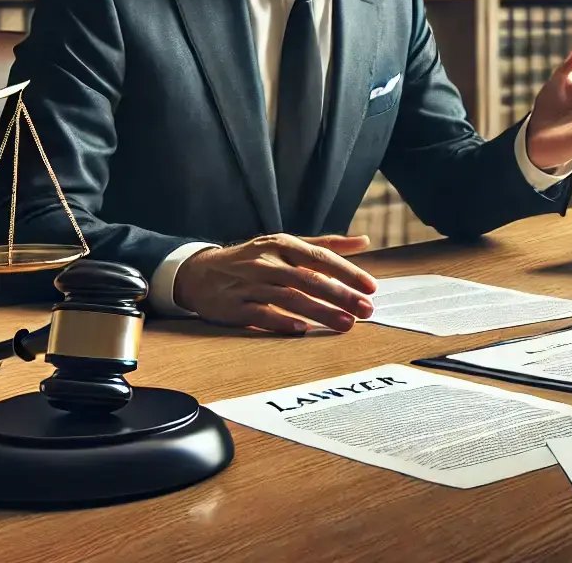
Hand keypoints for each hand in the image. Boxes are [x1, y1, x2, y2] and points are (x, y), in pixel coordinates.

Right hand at [173, 233, 378, 333]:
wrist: (200, 273)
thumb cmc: (253, 259)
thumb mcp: (285, 244)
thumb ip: (325, 245)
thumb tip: (364, 241)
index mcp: (282, 244)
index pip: (320, 257)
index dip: (348, 272)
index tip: (371, 287)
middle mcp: (267, 262)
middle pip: (309, 279)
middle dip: (341, 295)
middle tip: (366, 309)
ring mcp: (250, 284)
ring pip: (290, 298)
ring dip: (321, 312)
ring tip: (346, 324)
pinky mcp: (234, 306)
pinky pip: (261, 315)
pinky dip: (283, 322)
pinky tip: (304, 330)